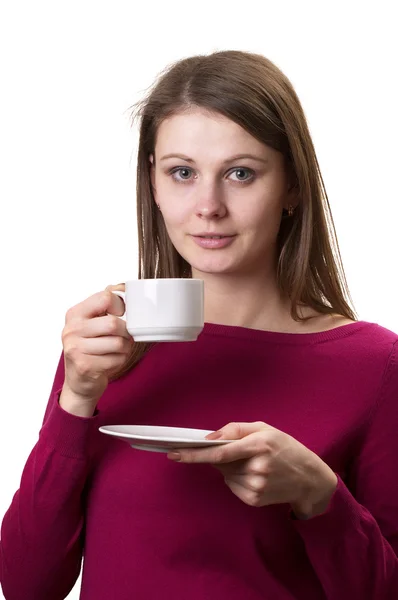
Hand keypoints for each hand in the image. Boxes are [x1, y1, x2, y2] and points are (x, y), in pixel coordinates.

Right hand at [60, 283, 133, 415]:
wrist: (79, 380)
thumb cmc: (90, 347)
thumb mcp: (92, 322)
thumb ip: (106, 305)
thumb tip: (123, 287)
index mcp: (75, 313)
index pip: (105, 297)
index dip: (119, 306)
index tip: (119, 314)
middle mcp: (72, 329)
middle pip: (114, 324)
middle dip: (125, 332)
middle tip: (123, 337)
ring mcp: (75, 349)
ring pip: (118, 343)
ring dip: (125, 348)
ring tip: (117, 350)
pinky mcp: (84, 366)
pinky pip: (116, 359)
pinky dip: (120, 361)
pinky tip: (110, 362)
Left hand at [167, 422, 336, 517]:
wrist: (309, 477)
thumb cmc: (285, 447)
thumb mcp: (264, 428)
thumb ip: (235, 429)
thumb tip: (208, 439)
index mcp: (259, 444)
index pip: (219, 452)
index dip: (194, 454)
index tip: (174, 453)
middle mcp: (258, 467)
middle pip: (221, 464)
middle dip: (220, 457)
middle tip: (240, 452)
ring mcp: (257, 486)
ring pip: (225, 475)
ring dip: (231, 468)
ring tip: (253, 464)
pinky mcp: (255, 500)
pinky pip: (233, 487)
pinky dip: (237, 479)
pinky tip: (254, 475)